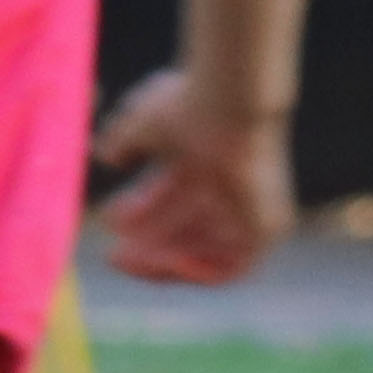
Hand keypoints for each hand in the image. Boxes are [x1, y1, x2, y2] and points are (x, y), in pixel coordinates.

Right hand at [88, 71, 294, 287]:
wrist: (227, 102)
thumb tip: (105, 156)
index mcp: (209, 164)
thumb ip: (123, 141)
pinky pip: (231, 269)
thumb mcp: (141, 124)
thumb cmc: (186, 105)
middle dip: (146, 247)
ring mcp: (251, 211)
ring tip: (129, 259)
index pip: (175, 203)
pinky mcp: (267, 228)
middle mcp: (232, 189)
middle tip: (113, 256)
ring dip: (162, 262)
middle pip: (187, 233)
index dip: (140, 217)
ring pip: (204, 252)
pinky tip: (162, 262)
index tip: (108, 223)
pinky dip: (196, 271)